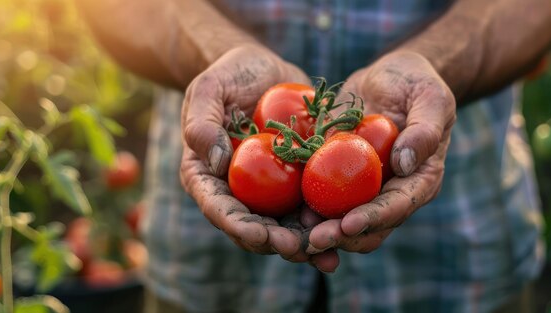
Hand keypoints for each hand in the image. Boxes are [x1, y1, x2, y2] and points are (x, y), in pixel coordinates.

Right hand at [180, 45, 310, 261]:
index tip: (261, 234)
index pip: (220, 209)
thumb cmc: (228, 75)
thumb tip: (219, 164)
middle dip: (277, 242)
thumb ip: (202, 124)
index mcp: (208, 177)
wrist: (263, 71)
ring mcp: (269, 191)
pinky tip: (348, 231)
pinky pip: (311, 206)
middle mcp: (237, 192)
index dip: (239, 227)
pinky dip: (328, 221)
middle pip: (255, 228)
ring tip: (329, 252)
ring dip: (307, 244)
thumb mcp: (208, 89)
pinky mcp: (296, 183)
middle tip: (301, 247)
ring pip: (286, 226)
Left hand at [305, 51, 456, 270]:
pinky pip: (318, 195)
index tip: (348, 225)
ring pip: (339, 220)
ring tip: (292, 235)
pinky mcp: (338, 177)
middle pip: (367, 227)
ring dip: (317, 231)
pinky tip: (280, 211)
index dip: (373, 219)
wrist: (388, 76)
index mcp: (419, 180)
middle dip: (340, 237)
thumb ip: (424, 130)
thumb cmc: (417, 83)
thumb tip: (404, 165)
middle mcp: (391, 191)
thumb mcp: (431, 98)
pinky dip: (301, 207)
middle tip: (313, 241)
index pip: (397, 207)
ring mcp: (362, 187)